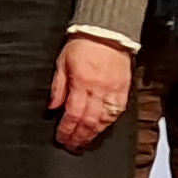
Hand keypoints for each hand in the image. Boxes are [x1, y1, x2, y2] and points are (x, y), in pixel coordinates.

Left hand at [49, 34, 132, 150]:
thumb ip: (58, 86)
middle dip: (79, 136)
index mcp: (81, 82)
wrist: (108, 32)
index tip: (61, 138)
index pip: (73, 113)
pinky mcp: (124, 90)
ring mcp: (113, 91)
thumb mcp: (62, 62)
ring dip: (93, 134)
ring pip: (103, 120)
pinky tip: (101, 129)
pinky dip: (108, 124)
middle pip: (88, 121)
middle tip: (72, 146)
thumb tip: (52, 107)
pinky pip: (116, 113)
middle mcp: (98, 89)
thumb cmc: (83, 44)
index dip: (67, 129)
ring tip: (84, 142)